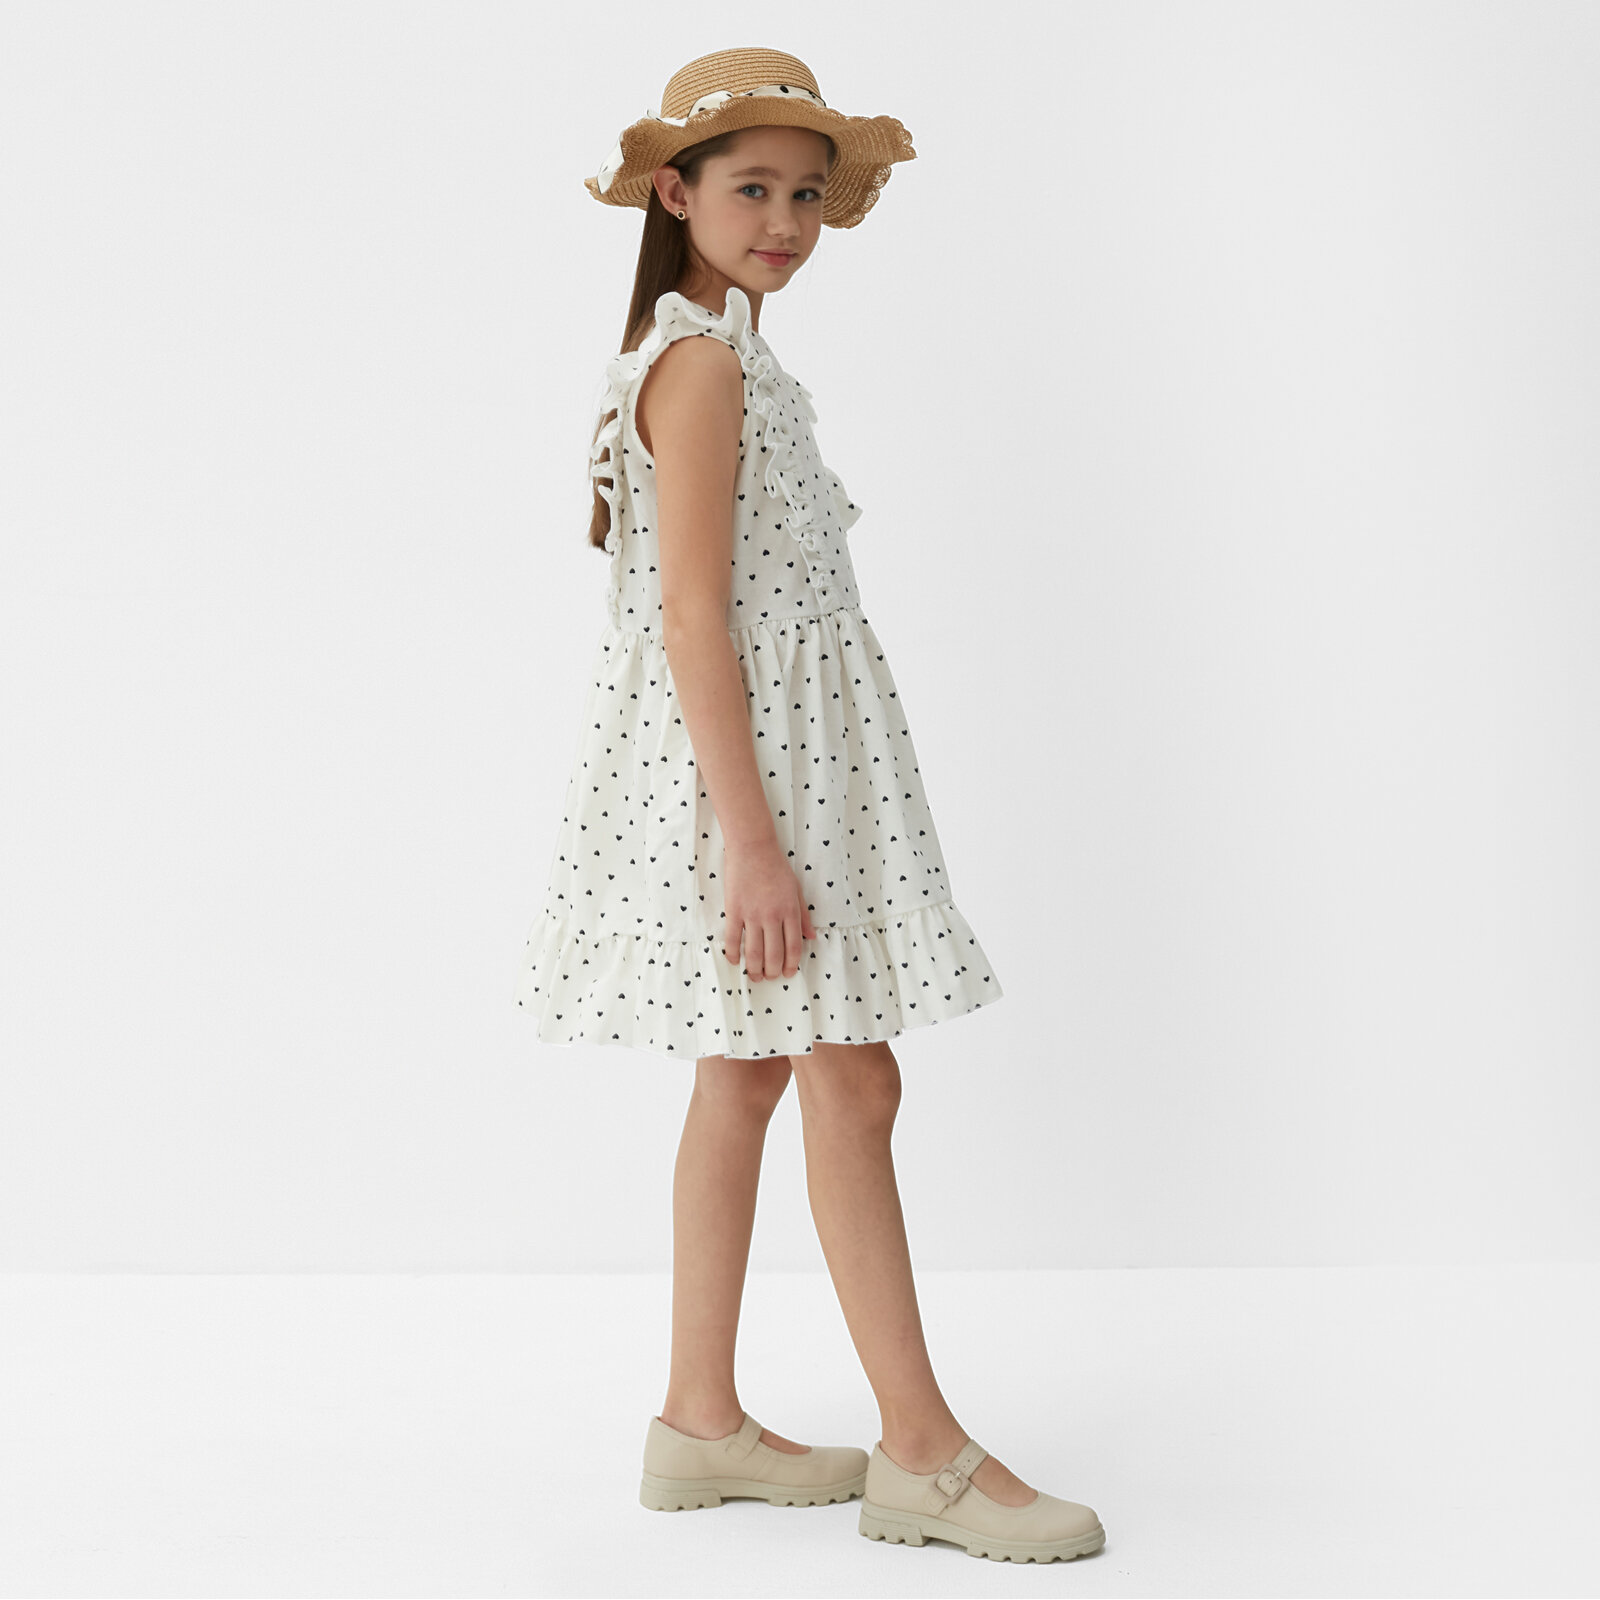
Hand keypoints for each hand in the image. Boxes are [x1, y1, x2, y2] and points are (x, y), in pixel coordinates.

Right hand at [722, 836, 816, 979]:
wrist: (753, 848)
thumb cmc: (776, 867)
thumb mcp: (796, 890)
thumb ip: (803, 915)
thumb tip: (811, 937)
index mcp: (790, 911)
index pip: (793, 947)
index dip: (791, 965)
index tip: (788, 974)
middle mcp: (772, 916)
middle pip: (773, 954)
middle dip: (772, 972)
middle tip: (770, 977)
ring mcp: (752, 914)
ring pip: (753, 952)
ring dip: (754, 969)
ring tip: (754, 976)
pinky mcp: (734, 910)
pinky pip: (733, 938)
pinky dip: (733, 954)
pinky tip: (734, 961)